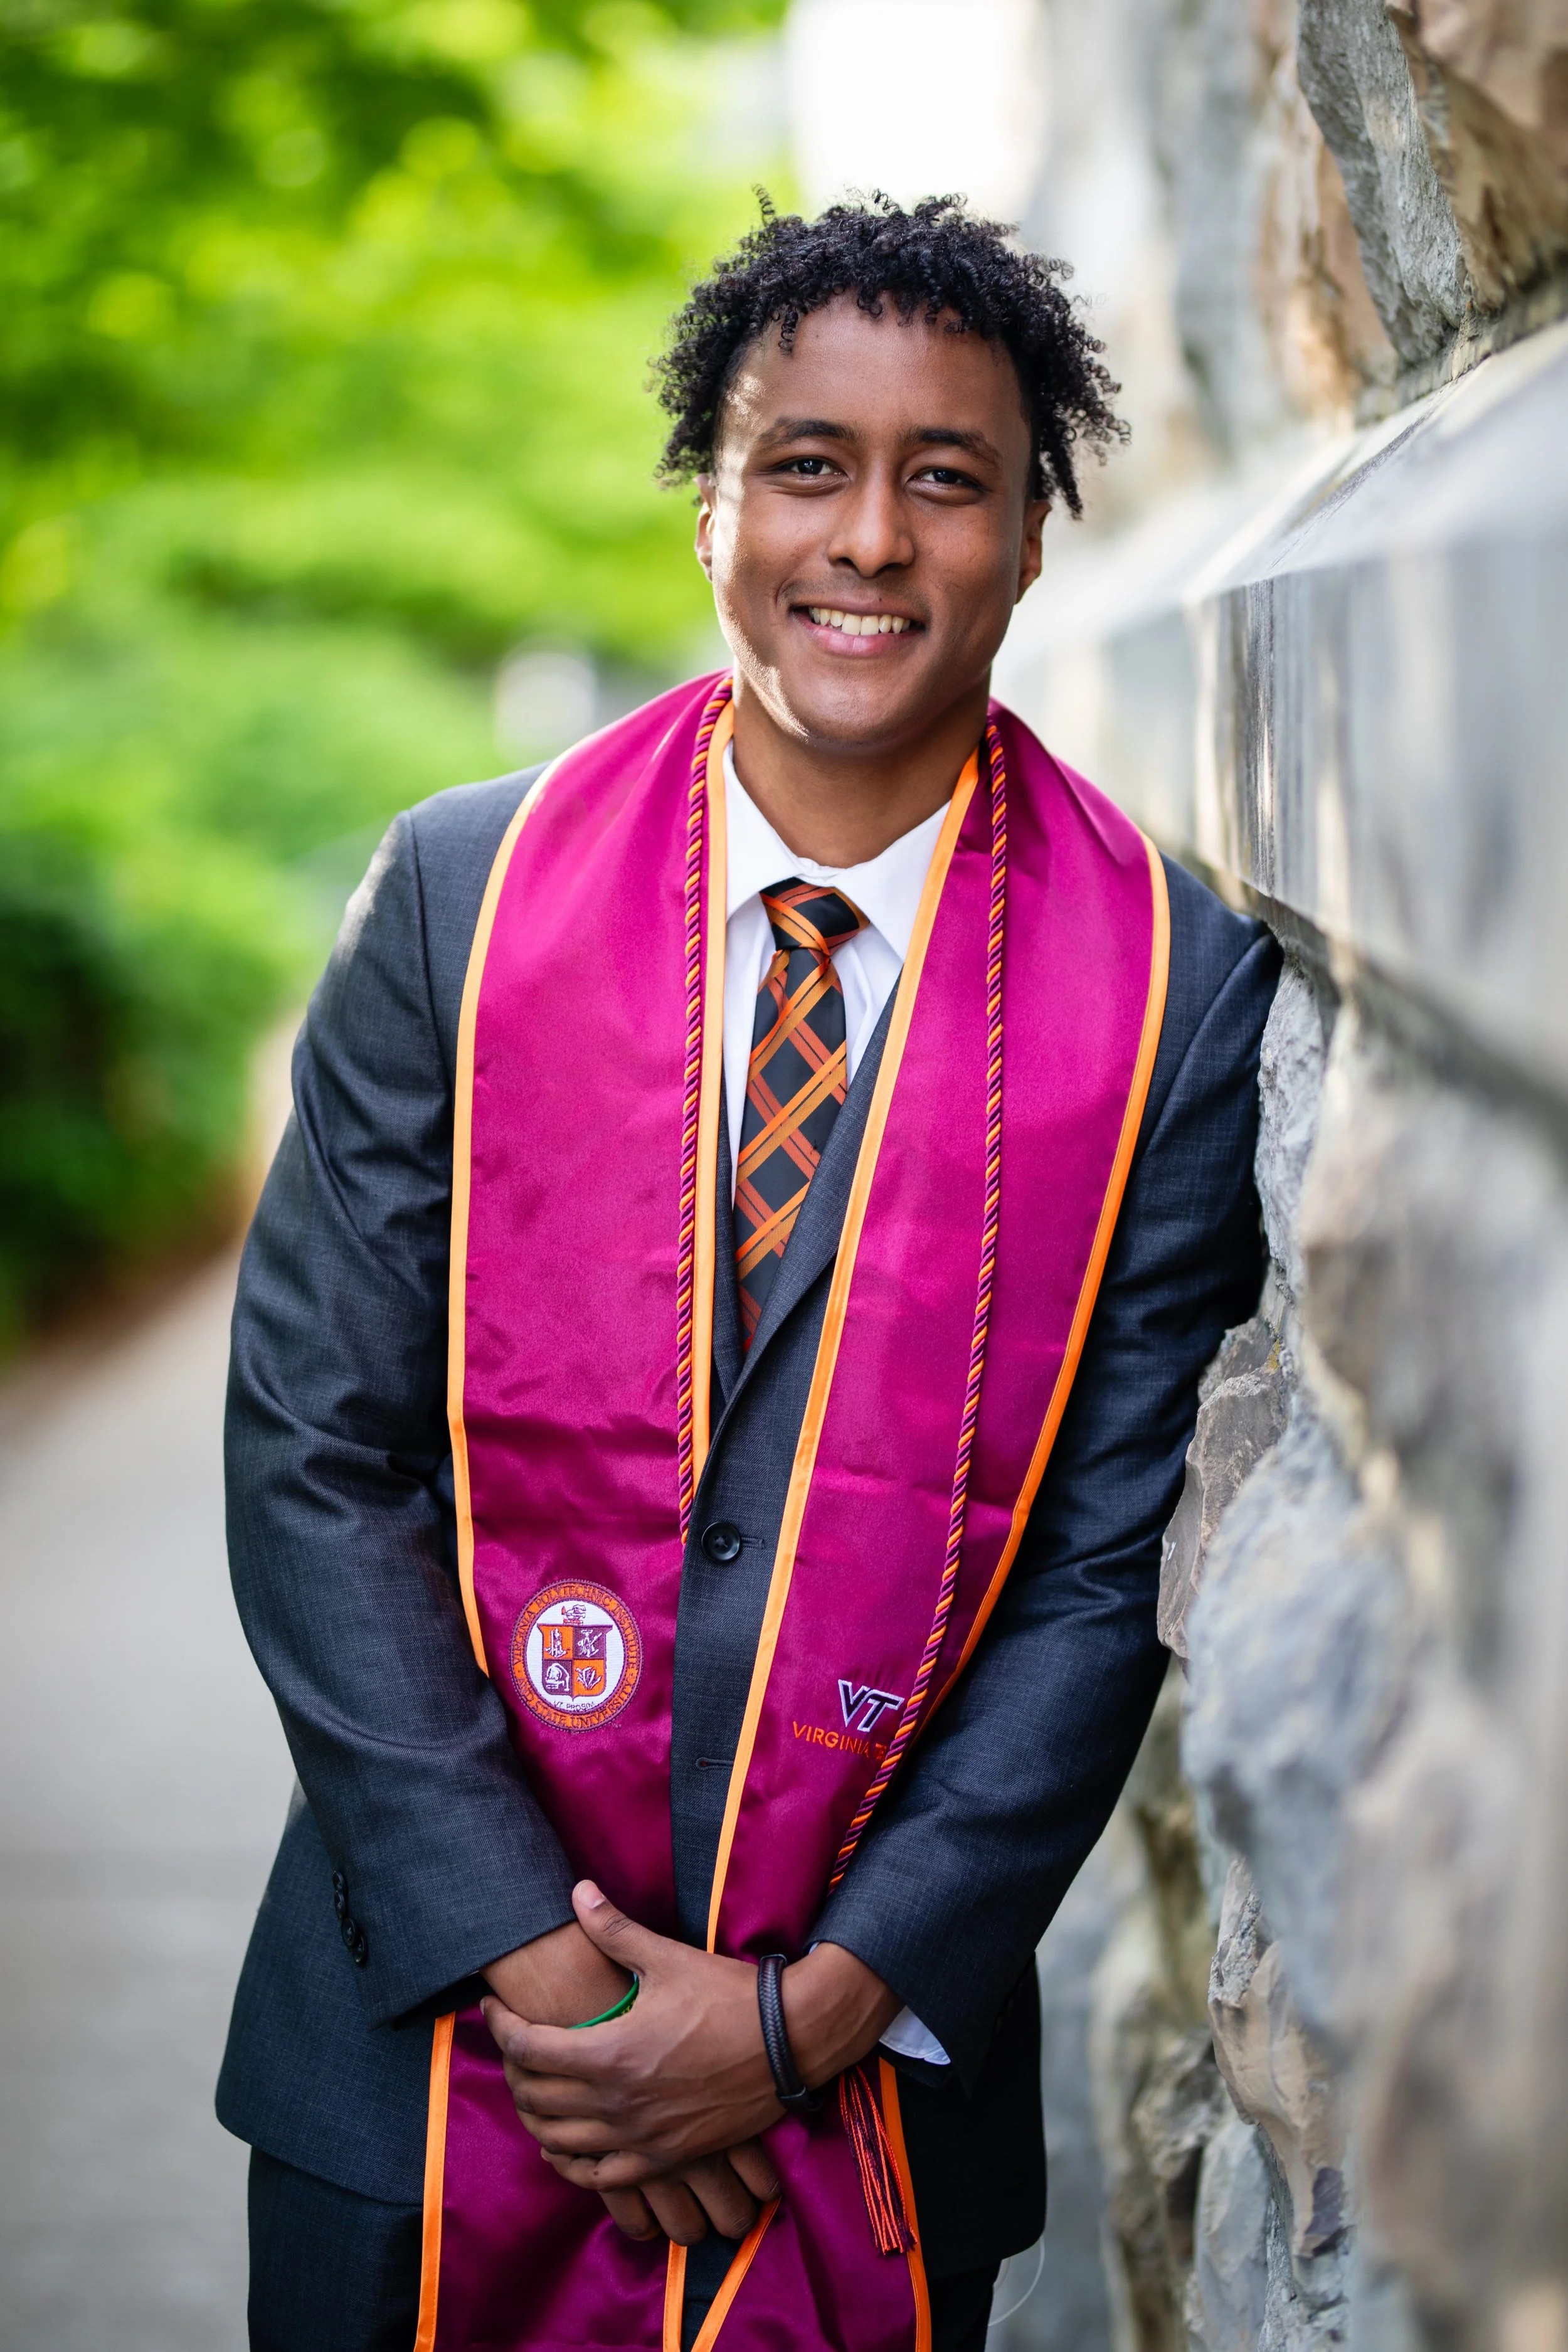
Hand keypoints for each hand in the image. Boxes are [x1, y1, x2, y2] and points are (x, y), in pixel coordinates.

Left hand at [481, 1880, 900, 2213]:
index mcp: (611, 2053)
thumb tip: (577, 1890)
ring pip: (558, 2141)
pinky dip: (571, 2162)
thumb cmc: (728, 1996)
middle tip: (512, 2042)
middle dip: (511, 2068)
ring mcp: (639, 2139)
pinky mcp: (663, 2158)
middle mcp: (617, 2105)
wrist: (791, 2044)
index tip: (492, 2005)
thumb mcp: (667, 1957)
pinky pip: (599, 2178)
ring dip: (534, 2114)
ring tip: (531, 2086)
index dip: (501, 2024)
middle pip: (535, 2096)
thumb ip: (613, 1927)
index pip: (527, 2049)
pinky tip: (563, 2145)